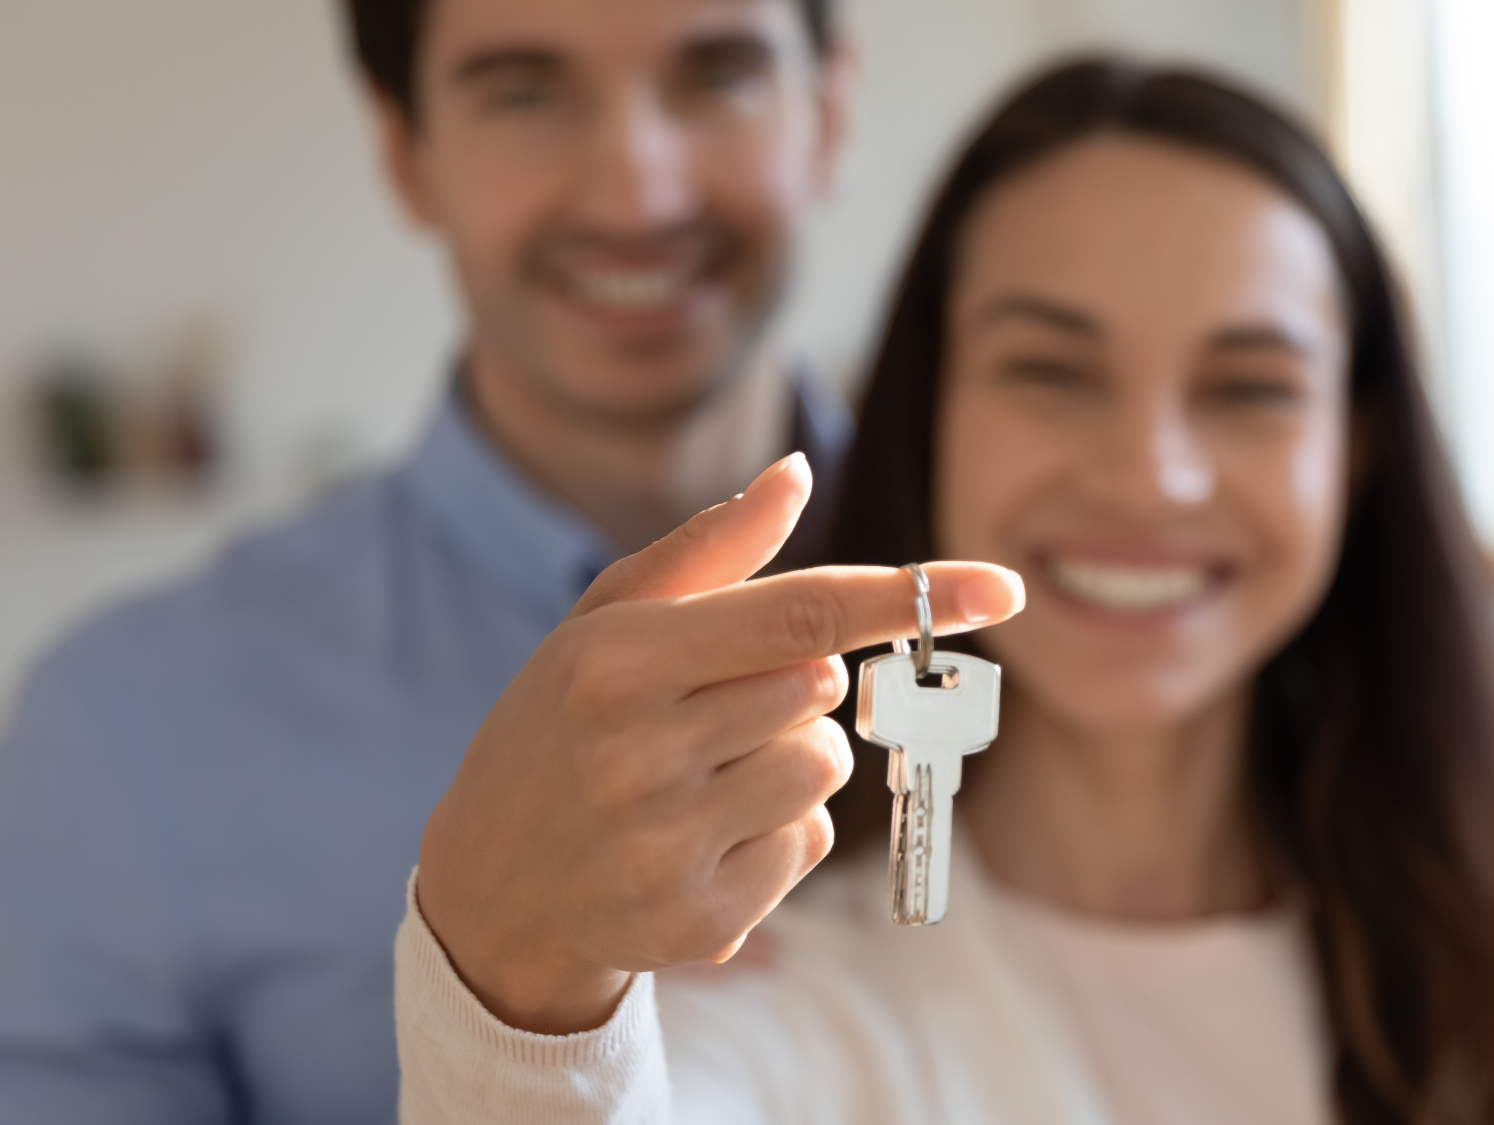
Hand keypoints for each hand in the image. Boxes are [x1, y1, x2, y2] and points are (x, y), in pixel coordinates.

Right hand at [415, 452, 1025, 1033]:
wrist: (492, 888)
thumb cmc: (562, 726)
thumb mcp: (606, 623)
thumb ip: (710, 550)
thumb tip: (797, 472)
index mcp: (617, 663)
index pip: (800, 613)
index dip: (909, 596)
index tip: (1001, 587)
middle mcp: (639, 755)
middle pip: (822, 688)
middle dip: (795, 685)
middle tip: (712, 709)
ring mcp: (668, 847)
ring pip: (825, 769)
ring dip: (793, 759)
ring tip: (703, 775)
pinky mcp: (699, 922)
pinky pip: (809, 848)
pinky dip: (780, 833)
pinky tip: (702, 835)